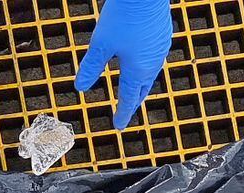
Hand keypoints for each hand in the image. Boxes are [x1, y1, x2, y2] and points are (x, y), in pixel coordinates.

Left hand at [75, 0, 171, 129]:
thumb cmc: (122, 17)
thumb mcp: (100, 44)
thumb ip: (90, 68)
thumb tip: (80, 88)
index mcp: (137, 70)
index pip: (128, 99)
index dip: (122, 113)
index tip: (118, 125)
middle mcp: (152, 63)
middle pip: (142, 90)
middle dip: (133, 101)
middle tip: (126, 110)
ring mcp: (160, 49)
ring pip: (150, 74)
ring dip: (141, 84)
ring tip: (134, 88)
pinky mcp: (163, 36)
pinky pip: (155, 58)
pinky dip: (146, 66)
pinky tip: (142, 60)